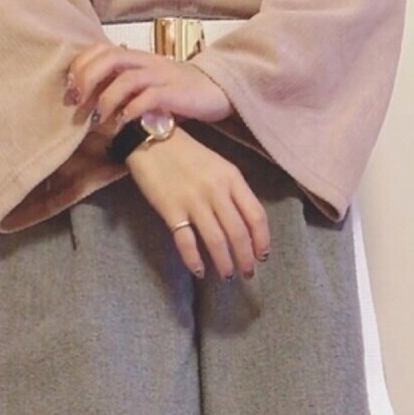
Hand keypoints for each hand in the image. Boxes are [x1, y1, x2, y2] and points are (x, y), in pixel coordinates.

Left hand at [64, 42, 232, 128]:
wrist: (215, 91)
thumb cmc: (177, 91)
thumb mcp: (147, 82)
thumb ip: (123, 84)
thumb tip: (90, 99)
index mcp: (136, 56)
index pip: (101, 49)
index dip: (81, 65)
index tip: (70, 87)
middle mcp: (146, 61)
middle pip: (109, 58)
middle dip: (87, 79)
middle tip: (78, 102)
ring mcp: (160, 76)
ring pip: (125, 79)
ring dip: (107, 99)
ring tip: (98, 119)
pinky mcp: (174, 93)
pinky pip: (148, 98)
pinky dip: (131, 110)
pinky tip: (123, 123)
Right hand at [123, 126, 270, 279]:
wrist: (151, 138)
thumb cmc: (187, 154)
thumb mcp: (218, 166)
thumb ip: (233, 192)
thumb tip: (245, 226)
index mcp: (232, 178)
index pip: (256, 215)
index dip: (261, 240)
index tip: (262, 256)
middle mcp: (216, 190)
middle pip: (238, 233)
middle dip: (245, 258)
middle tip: (247, 273)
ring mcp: (193, 201)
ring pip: (216, 240)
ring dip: (224, 263)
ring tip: (227, 276)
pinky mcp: (171, 210)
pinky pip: (186, 241)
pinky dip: (194, 260)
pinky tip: (199, 271)